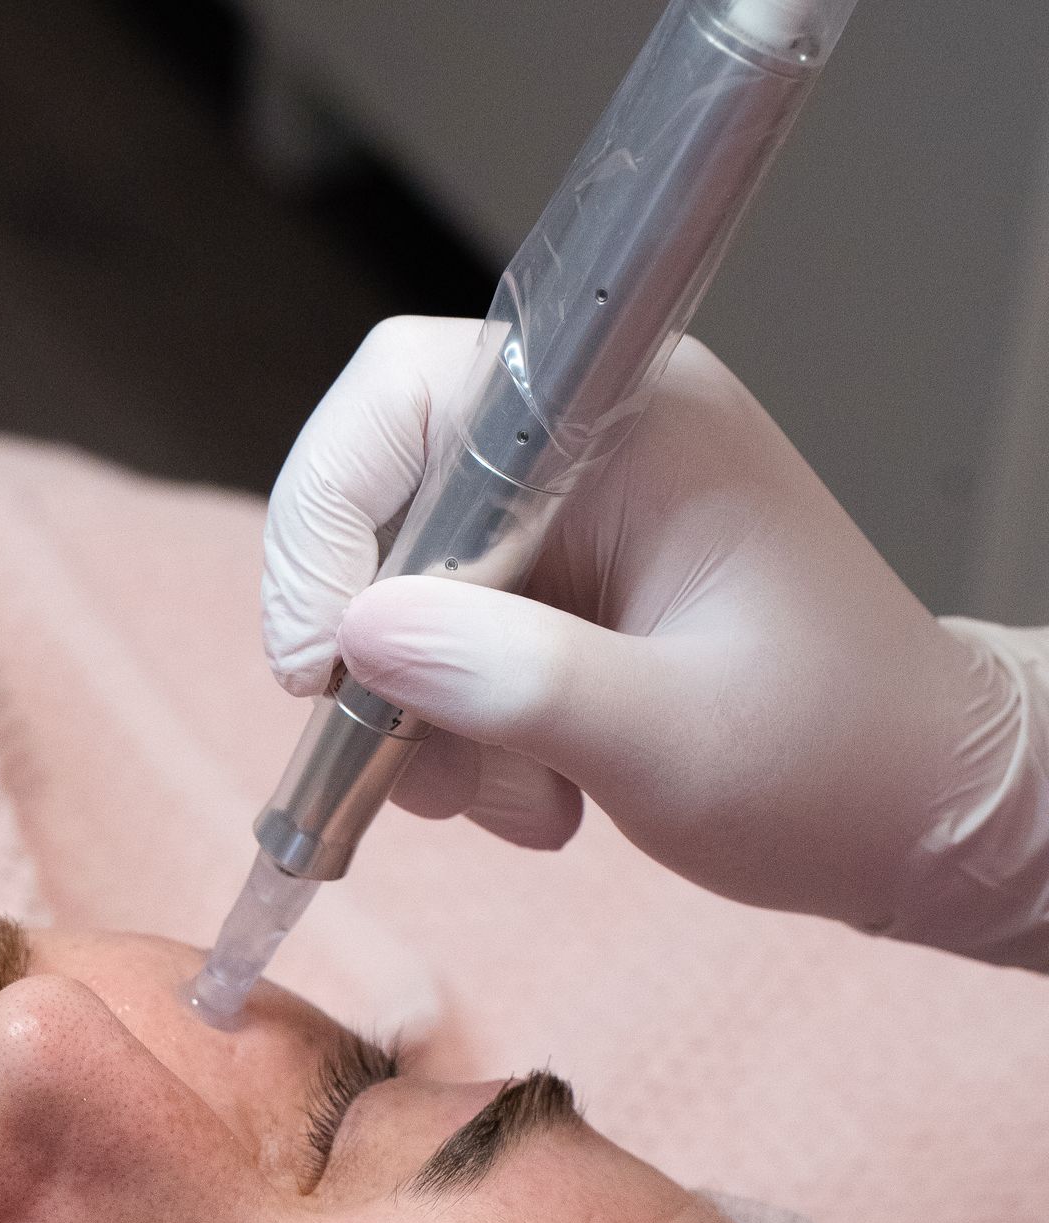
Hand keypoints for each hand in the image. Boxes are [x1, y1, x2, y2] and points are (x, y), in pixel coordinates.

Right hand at [266, 314, 1048, 967]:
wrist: (915, 810)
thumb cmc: (836, 757)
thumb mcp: (671, 737)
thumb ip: (516, 682)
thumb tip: (360, 639)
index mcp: (625, 417)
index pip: (406, 394)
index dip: (330, 518)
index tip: (325, 664)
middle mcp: (581, 450)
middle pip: (376, 507)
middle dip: (380, 660)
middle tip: (429, 765)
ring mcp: (563, 526)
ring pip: (391, 604)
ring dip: (426, 730)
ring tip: (532, 803)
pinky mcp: (550, 600)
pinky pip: (434, 658)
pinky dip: (454, 747)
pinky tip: (539, 797)